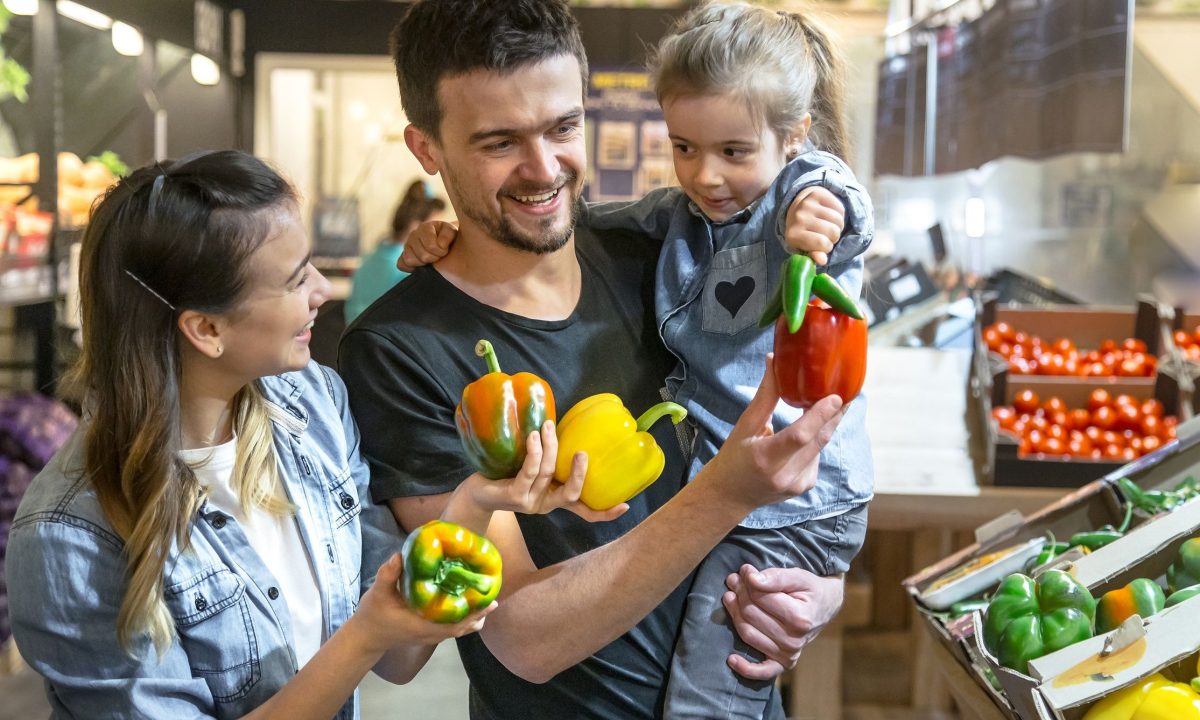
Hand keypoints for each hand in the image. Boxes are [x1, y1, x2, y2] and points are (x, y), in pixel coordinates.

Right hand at [350, 552, 495, 654]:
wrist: (366, 637)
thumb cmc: (373, 615)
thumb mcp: (378, 593)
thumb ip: (388, 575)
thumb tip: (399, 555)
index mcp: (422, 624)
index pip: (454, 623)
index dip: (473, 613)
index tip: (489, 601)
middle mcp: (430, 633)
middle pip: (463, 627)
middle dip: (480, 613)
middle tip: (494, 597)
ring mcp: (430, 635)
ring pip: (459, 629)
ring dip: (474, 617)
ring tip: (488, 601)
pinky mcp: (428, 633)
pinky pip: (452, 628)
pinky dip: (464, 619)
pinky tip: (469, 605)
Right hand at [397, 219, 457, 271]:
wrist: (448, 246)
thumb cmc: (450, 239)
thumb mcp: (452, 232)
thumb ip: (447, 234)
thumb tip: (439, 244)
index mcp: (425, 227)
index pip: (431, 246)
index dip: (441, 252)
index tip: (446, 251)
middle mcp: (413, 235)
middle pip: (422, 255)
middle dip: (433, 259)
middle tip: (439, 257)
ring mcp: (406, 246)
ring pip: (409, 260)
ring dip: (422, 263)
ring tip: (430, 260)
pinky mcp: (403, 257)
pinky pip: (401, 265)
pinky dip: (410, 268)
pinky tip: (421, 266)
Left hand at [464, 421, 627, 521]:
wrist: (475, 492)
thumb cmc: (505, 475)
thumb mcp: (532, 470)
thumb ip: (549, 460)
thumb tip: (564, 428)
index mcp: (554, 500)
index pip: (585, 512)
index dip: (605, 512)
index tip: (625, 506)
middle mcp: (545, 504)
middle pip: (571, 493)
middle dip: (579, 474)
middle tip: (583, 453)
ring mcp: (530, 502)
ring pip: (548, 473)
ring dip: (550, 447)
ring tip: (547, 426)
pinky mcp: (514, 495)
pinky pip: (529, 472)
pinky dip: (534, 453)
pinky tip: (534, 437)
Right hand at [701, 354, 844, 513]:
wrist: (731, 495)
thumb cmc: (734, 457)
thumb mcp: (744, 426)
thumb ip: (764, 396)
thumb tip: (773, 360)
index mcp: (765, 458)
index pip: (799, 436)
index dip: (820, 415)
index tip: (836, 396)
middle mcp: (784, 474)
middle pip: (819, 439)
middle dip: (835, 414)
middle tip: (846, 391)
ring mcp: (797, 484)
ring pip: (821, 445)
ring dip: (824, 425)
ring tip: (825, 405)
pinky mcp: (805, 486)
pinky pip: (818, 455)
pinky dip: (815, 441)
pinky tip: (804, 437)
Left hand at [722, 564, 844, 679]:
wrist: (825, 606)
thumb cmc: (810, 589)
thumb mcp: (798, 576)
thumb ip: (775, 577)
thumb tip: (751, 578)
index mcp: (800, 618)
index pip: (760, 597)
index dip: (747, 581)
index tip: (744, 570)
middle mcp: (794, 640)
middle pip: (750, 614)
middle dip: (738, 594)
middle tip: (733, 580)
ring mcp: (789, 654)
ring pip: (747, 633)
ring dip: (734, 614)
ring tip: (730, 596)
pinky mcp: (783, 663)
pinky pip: (763, 671)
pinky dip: (746, 668)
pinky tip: (731, 659)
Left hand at [784, 186, 844, 265]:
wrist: (798, 209)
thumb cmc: (804, 234)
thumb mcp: (805, 249)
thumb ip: (814, 256)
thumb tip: (822, 260)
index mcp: (793, 235)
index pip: (822, 244)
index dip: (827, 247)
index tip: (822, 245)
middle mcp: (798, 218)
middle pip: (832, 231)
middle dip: (834, 236)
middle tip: (827, 234)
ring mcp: (807, 204)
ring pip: (838, 219)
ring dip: (838, 225)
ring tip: (829, 225)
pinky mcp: (816, 193)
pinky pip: (839, 208)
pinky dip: (839, 213)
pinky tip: (830, 215)